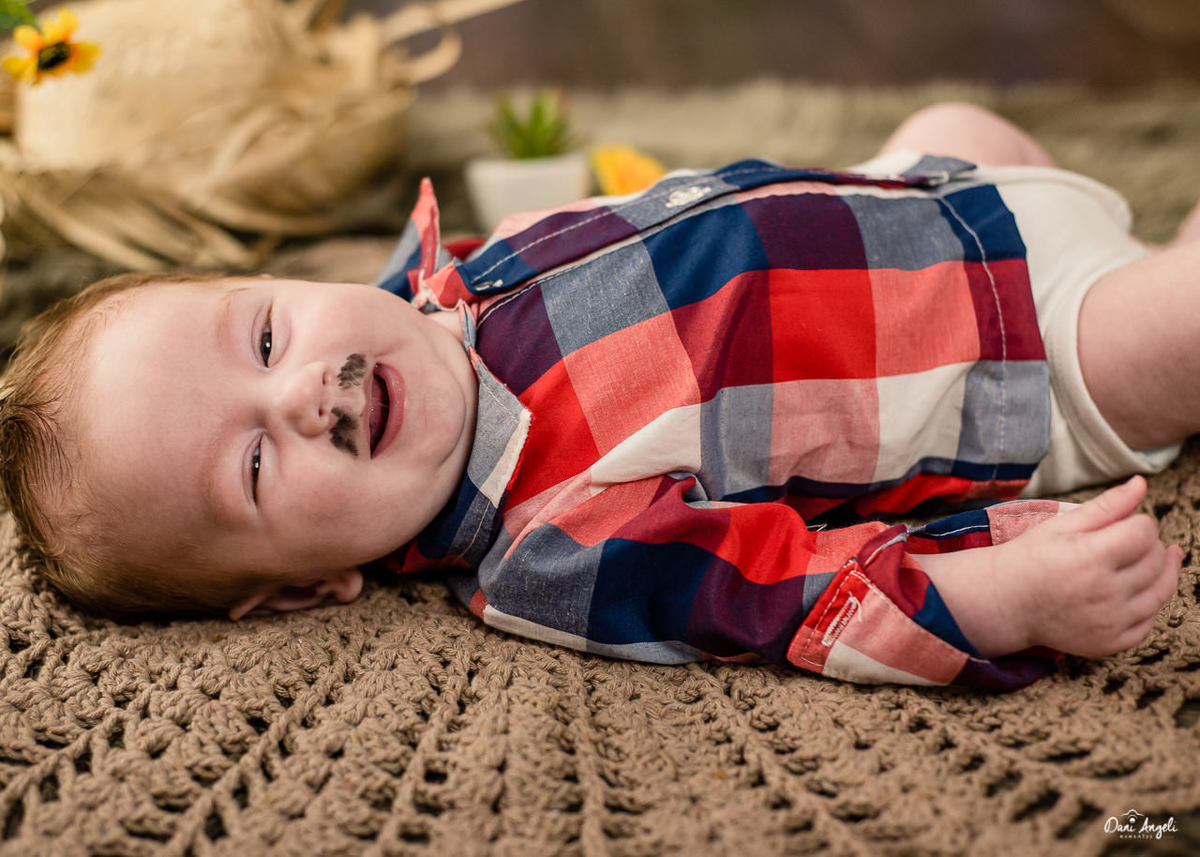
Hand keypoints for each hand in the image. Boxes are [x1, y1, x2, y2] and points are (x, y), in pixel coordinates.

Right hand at [997, 476, 1182, 657]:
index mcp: (1089, 557)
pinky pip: (1149, 622)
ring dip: (1158, 572)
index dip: (1138, 522)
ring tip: (1141, 562)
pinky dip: (1148, 605)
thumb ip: (1106, 505)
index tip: (1123, 523)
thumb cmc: (1030, 558)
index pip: (1144, 531)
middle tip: (1125, 542)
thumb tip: (1141, 483)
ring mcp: (1109, 622)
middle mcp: (1103, 593)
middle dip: (1148, 545)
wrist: (1005, 602)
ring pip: (1161, 591)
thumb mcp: (1061, 525)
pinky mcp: (1111, 643)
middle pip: (1156, 559)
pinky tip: (1135, 591)